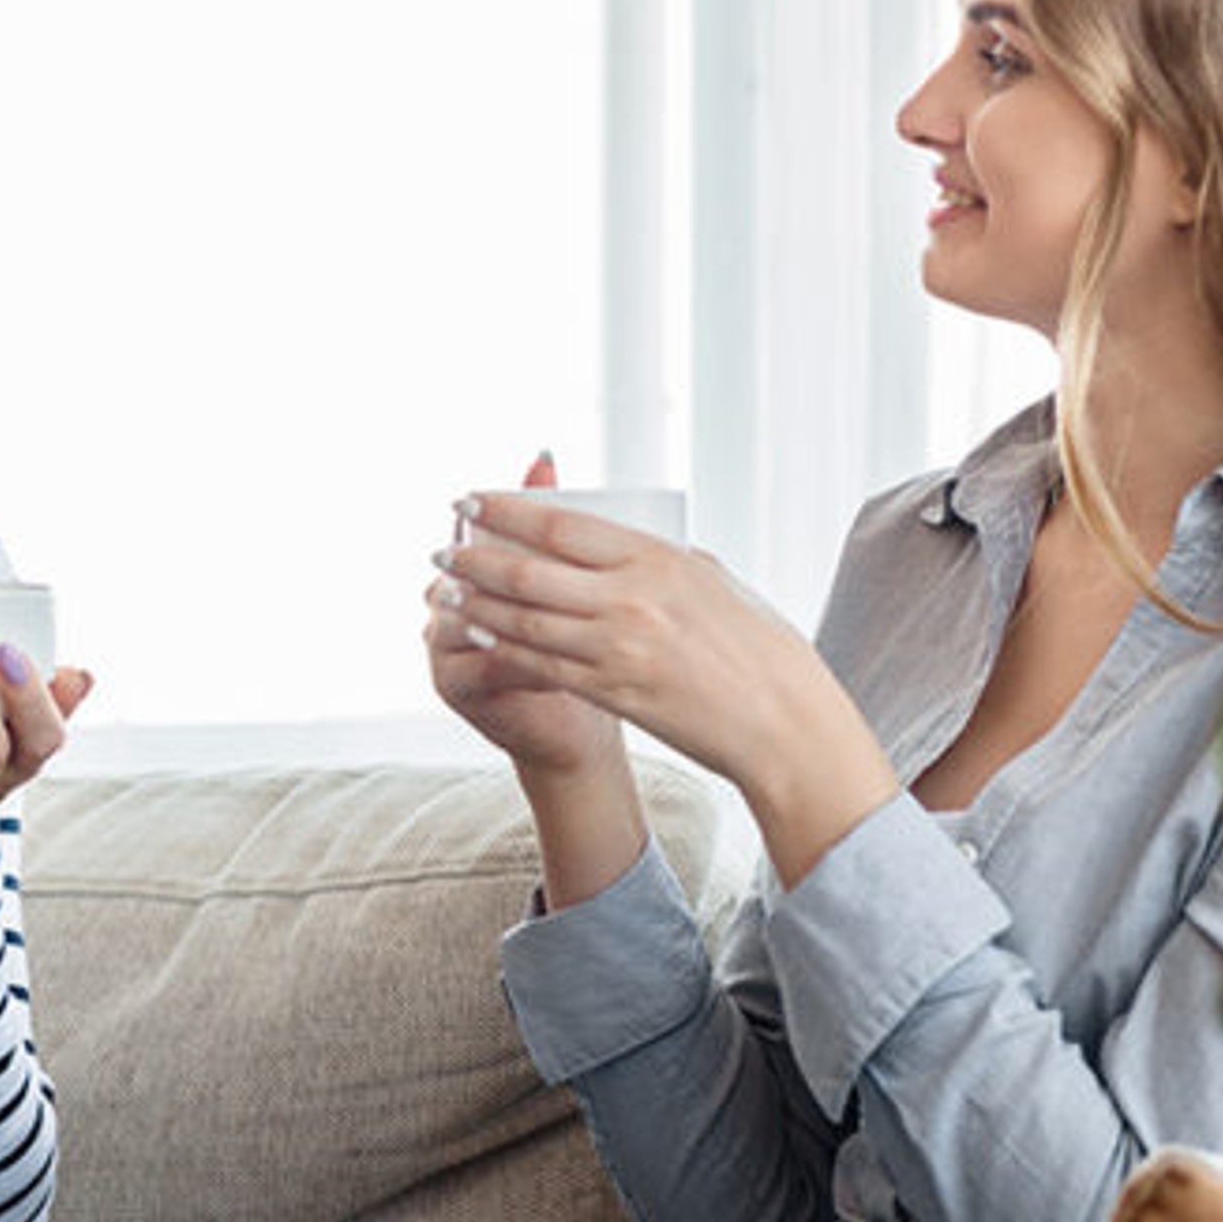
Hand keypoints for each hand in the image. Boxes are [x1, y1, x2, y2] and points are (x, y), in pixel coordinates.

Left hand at [439, 490, 896, 878]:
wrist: (781, 721)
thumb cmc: (755, 647)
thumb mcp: (709, 582)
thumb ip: (657, 562)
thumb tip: (614, 546)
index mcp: (657, 560)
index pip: (562, 526)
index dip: (507, 511)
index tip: (471, 500)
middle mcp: (632, 600)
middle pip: (531, 570)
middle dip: (476, 555)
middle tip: (441, 546)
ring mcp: (618, 649)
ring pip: (525, 619)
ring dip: (478, 601)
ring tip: (447, 588)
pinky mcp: (613, 693)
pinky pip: (542, 664)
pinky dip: (504, 645)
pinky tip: (480, 632)